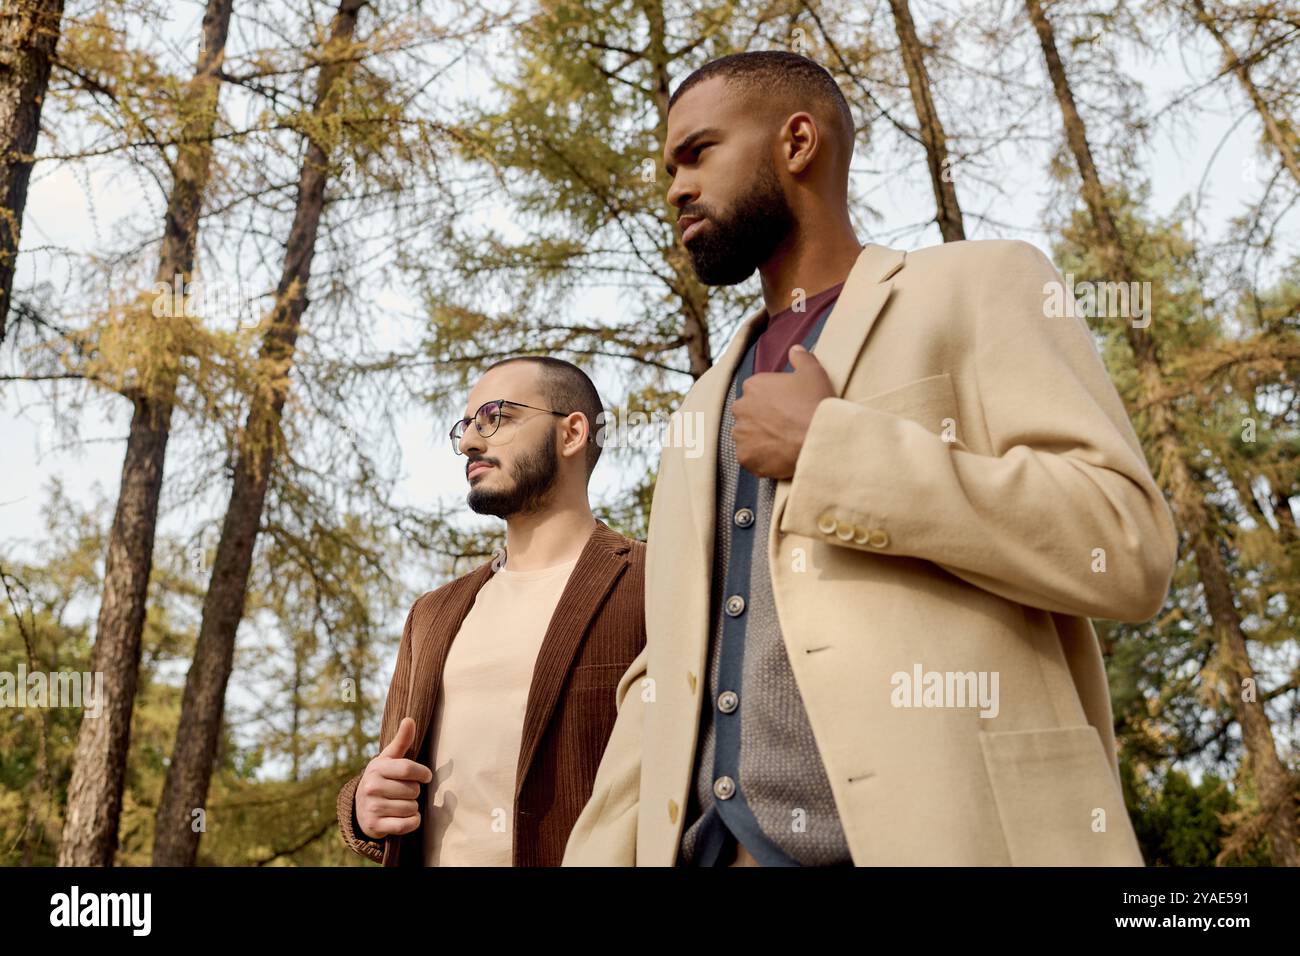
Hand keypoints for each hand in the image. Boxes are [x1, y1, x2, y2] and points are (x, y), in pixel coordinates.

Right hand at [355, 716, 432, 839]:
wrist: (360, 808)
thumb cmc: (382, 778)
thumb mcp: (389, 759)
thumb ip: (402, 741)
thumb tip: (410, 719)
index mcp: (377, 768)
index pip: (408, 769)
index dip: (423, 773)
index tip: (426, 776)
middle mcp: (371, 787)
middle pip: (413, 790)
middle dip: (415, 792)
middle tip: (404, 792)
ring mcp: (372, 808)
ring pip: (411, 808)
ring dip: (413, 807)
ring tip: (401, 803)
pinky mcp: (375, 826)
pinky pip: (406, 825)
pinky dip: (412, 822)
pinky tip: (406, 817)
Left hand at [732, 345, 834, 478]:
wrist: (819, 438)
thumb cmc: (816, 403)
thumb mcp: (813, 373)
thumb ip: (801, 358)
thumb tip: (795, 349)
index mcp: (753, 385)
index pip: (757, 392)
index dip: (773, 401)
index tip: (787, 409)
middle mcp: (740, 408)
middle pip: (749, 414)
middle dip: (761, 420)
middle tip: (784, 427)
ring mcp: (740, 434)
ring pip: (747, 436)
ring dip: (760, 439)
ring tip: (782, 444)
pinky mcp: (745, 457)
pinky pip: (749, 457)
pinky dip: (760, 458)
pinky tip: (778, 457)